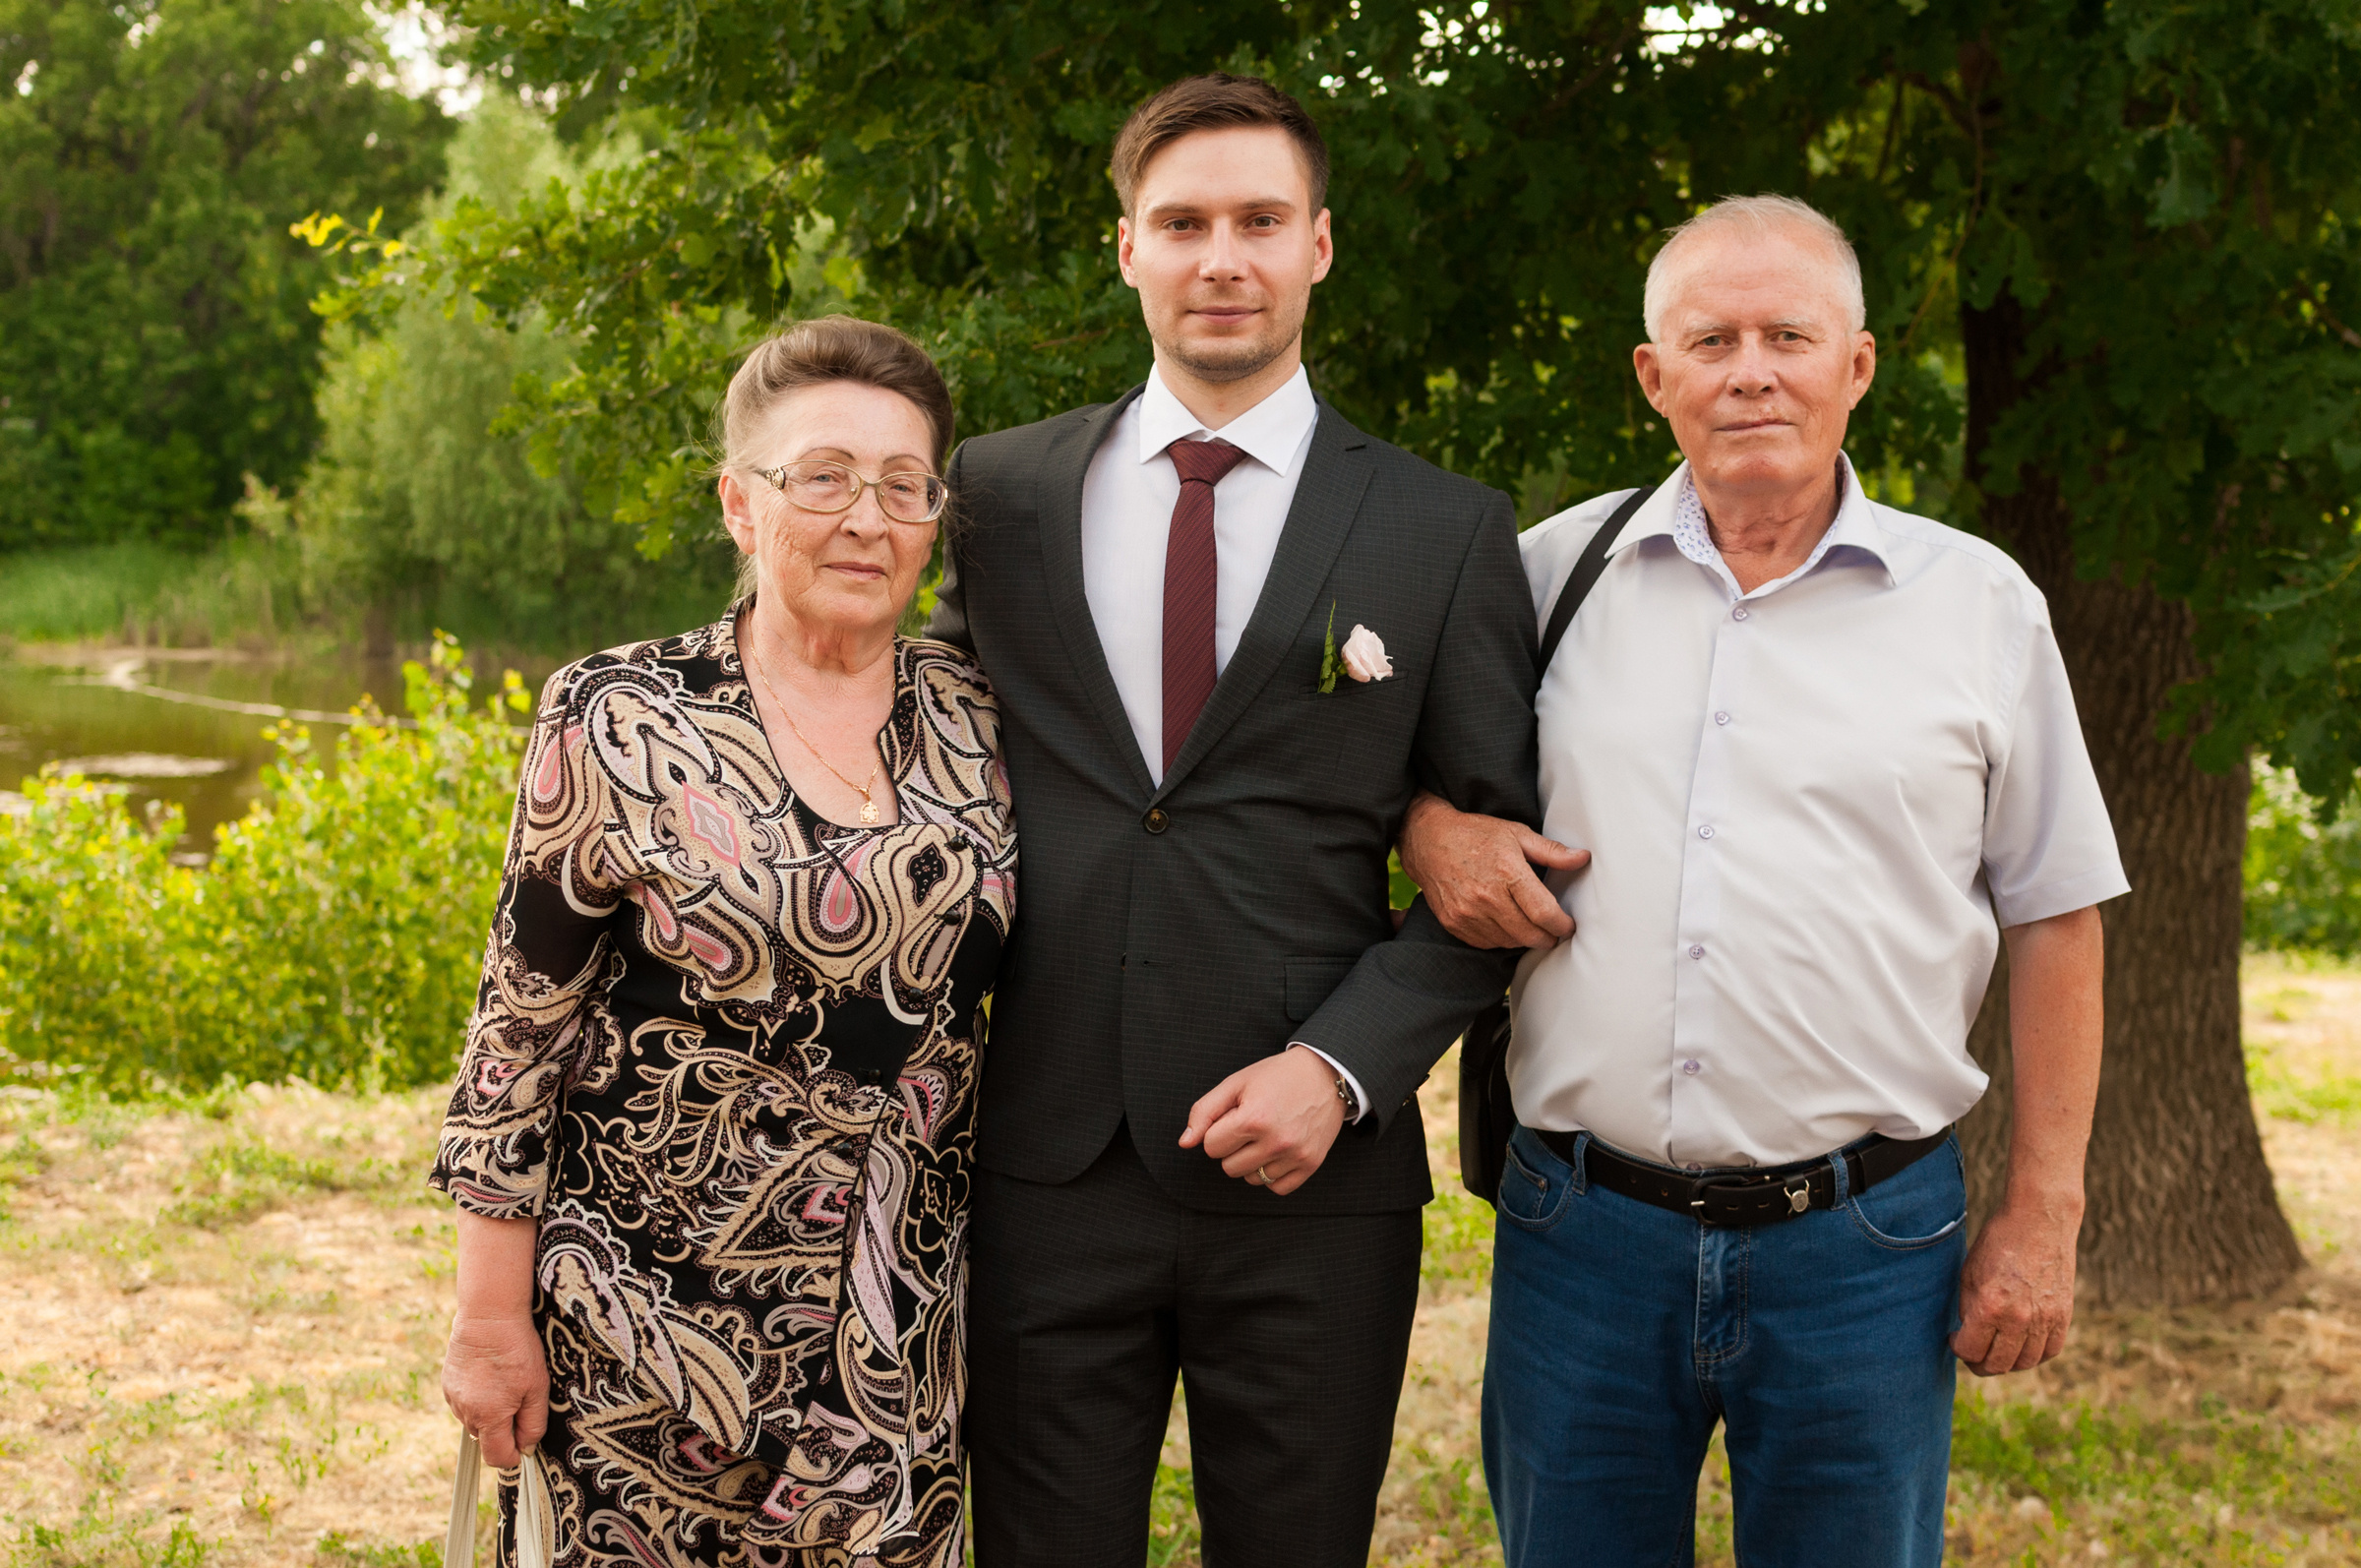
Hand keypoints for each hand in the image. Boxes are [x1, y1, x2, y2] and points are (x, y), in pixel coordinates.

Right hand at [443, 1311, 550, 1466]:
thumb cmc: (517, 1349)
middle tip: (520, 1400)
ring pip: (474, 1420)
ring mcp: (452, 1398)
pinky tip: (489, 1376)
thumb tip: (527, 1448)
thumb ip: (533, 1423)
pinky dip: (477, 1397)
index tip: (525, 1445)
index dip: (514, 1456)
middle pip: (485, 1438)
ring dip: (489, 1413)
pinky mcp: (447, 1384)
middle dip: (503, 1430)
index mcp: (488, 1417)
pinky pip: (464, 1403)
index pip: (497, 1457)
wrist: (488, 1316)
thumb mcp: (537, 1387)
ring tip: (504, 1382)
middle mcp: (465, 1412)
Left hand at [1179, 1045, 1347, 1195]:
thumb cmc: (1276, 1076)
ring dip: (1252, 1161)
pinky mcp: (1310, 1164)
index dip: (1217, 1131)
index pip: (1210, 1147)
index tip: (1233, 1117)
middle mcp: (1276, 1141)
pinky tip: (1278, 1151)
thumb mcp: (1236, 1083)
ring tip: (1267, 1135)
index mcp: (1253, 1119)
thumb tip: (1185, 1143)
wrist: (1325, 1074)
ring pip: (1251, 1179)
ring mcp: (1295, 1155)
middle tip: (1251, 1125)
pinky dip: (1272, 1174)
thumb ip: (1204, 1112)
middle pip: (1228, 1167)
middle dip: (1232, 1147)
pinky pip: (1276, 1188)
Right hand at [1399, 791, 1588, 949]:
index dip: (1562, 925)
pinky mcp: (1454, 923)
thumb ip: (1551, 851)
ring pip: (1509, 942)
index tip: (1568, 926)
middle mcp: (1486, 896)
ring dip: (1524, 938)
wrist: (1428, 840)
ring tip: (1529, 925)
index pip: (1544, 912)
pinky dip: (1500, 938)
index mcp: (1507, 871)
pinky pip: (1487, 943)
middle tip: (1554, 931)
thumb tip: (1583, 858)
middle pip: (1529, 934)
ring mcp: (1467, 912)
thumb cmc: (1475, 834)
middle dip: (1547, 937)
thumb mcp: (1516, 834)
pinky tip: (1504, 923)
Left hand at [1950, 1201, 2079, 1375]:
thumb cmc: (1998, 1244)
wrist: (2039, 1221)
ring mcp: (2045, 1319)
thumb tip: (1967, 1336)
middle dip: (1979, 1363)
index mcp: (1990, 1306)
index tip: (1955, 1340)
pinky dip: (2034, 1356)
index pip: (1970, 1350)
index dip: (1958, 1349)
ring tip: (1995, 1351)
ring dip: (2007, 1363)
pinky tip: (2021, 1346)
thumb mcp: (1970, 1274)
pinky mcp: (2064, 1315)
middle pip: (1997, 1364)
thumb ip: (1968, 1309)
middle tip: (1972, 1353)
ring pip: (2025, 1363)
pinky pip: (2050, 1351)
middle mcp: (2019, 1318)